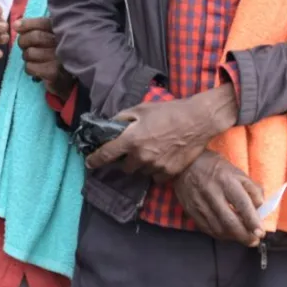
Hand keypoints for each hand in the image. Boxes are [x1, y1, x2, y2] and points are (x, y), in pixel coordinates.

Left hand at [15, 16, 72, 96]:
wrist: (67, 81)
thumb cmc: (54, 55)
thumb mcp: (48, 38)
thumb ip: (33, 28)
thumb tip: (16, 25)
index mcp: (62, 32)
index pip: (43, 23)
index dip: (27, 24)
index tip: (16, 26)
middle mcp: (63, 43)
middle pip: (35, 37)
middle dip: (23, 42)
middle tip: (24, 47)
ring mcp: (59, 58)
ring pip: (30, 53)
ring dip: (27, 57)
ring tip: (33, 59)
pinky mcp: (53, 72)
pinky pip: (30, 67)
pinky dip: (29, 68)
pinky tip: (37, 69)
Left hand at [85, 85, 237, 180]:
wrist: (197, 120)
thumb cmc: (168, 111)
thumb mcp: (140, 109)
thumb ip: (122, 119)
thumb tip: (110, 126)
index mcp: (130, 140)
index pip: (106, 155)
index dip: (95, 160)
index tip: (89, 163)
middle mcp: (141, 156)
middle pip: (124, 167)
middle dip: (125, 160)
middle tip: (133, 150)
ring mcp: (155, 166)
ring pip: (141, 171)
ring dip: (141, 165)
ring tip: (152, 150)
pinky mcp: (169, 173)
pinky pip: (156, 176)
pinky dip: (156, 170)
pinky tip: (162, 157)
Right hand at [172, 151, 264, 245]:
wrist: (185, 164)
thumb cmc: (216, 168)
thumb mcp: (238, 173)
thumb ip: (253, 190)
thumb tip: (261, 209)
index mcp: (226, 180)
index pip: (242, 204)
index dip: (252, 221)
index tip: (260, 233)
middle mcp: (211, 192)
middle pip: (229, 221)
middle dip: (244, 236)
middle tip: (253, 241)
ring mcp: (199, 202)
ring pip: (218, 228)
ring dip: (232, 237)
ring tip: (242, 237)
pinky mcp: (190, 210)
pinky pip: (207, 228)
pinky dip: (220, 234)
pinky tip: (227, 233)